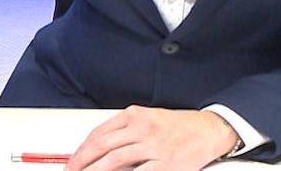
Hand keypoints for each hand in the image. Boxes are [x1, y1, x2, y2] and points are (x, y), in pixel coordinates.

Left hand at [65, 106, 238, 170]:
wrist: (208, 129)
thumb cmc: (179, 126)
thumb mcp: (149, 118)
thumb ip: (126, 130)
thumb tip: (101, 147)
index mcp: (135, 115)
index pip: (99, 132)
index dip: (82, 149)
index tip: (73, 159)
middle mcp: (142, 128)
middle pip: (102, 145)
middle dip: (82, 161)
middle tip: (71, 170)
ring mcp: (153, 146)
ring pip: (114, 159)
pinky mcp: (165, 163)